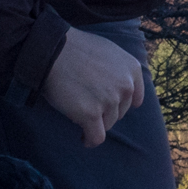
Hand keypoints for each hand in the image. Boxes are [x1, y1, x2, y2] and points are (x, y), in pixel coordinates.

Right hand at [40, 29, 145, 146]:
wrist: (52, 50)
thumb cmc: (75, 48)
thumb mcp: (109, 51)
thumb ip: (120, 70)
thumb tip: (122, 90)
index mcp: (132, 68)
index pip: (135, 98)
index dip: (119, 103)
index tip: (106, 104)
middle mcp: (125, 85)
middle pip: (120, 112)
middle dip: (104, 111)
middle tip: (86, 103)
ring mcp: (109, 100)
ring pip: (107, 124)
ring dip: (94, 123)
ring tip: (78, 113)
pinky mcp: (91, 114)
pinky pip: (96, 137)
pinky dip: (89, 140)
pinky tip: (83, 139)